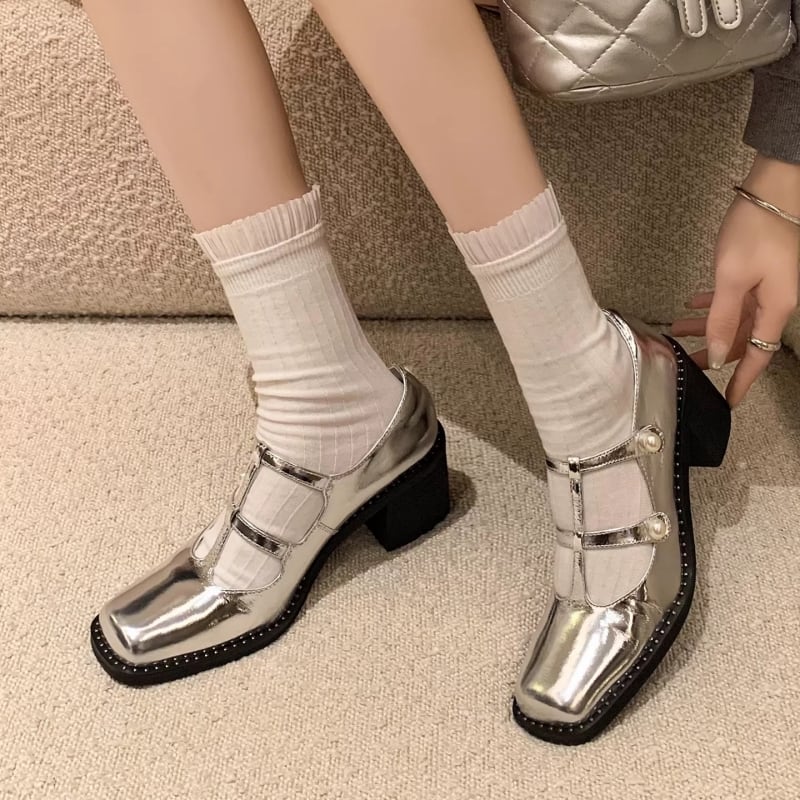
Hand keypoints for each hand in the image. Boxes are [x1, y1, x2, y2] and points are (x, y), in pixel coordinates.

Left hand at [671, 155, 799, 406]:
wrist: (774, 189)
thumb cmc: (755, 232)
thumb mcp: (732, 278)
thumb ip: (723, 319)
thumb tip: (718, 357)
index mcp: (775, 309)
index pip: (757, 357)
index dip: (742, 381)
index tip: (729, 402)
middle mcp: (775, 303)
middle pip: (742, 339)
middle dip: (713, 352)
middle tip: (682, 362)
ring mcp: (768, 287)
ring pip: (735, 318)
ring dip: (706, 325)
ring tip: (674, 330)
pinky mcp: (759, 271)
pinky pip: (736, 298)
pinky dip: (714, 304)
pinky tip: (692, 303)